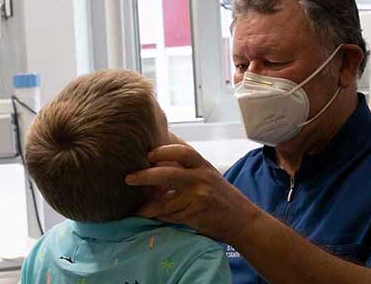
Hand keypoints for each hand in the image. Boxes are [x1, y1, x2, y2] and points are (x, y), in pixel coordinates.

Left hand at [126, 142, 262, 242]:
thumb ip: (184, 169)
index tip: (147, 155)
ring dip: (147, 205)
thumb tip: (152, 164)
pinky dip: (157, 216)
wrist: (242, 219)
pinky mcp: (196, 214)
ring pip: (166, 201)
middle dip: (146, 176)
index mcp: (202, 164)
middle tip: (129, 178)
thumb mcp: (206, 175)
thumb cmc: (219, 195)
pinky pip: (171, 215)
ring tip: (135, 206)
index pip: (182, 151)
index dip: (162, 151)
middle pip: (169, 174)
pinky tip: (147, 215)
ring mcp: (199, 197)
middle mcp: (201, 178)